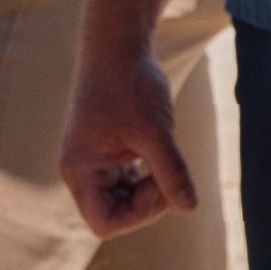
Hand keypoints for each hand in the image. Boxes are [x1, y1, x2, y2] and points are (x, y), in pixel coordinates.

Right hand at [60, 41, 199, 240]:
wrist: (118, 46)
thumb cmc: (131, 83)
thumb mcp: (156, 130)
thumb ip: (171, 171)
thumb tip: (190, 208)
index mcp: (80, 170)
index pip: (105, 223)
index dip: (139, 215)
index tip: (160, 183)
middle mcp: (80, 171)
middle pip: (116, 215)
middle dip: (148, 201)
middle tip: (169, 170)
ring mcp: (93, 163)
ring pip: (124, 201)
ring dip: (150, 188)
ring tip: (163, 154)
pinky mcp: (107, 154)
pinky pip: (128, 184)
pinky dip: (149, 176)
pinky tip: (159, 151)